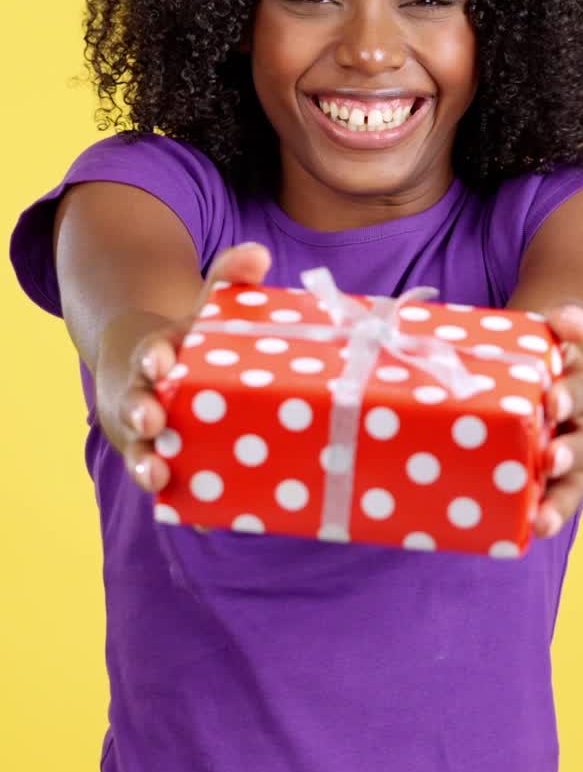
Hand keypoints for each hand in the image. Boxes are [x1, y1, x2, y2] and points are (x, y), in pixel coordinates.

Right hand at [116, 243, 271, 493]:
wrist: (152, 373)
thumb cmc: (190, 343)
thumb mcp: (206, 308)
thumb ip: (229, 279)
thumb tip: (258, 253)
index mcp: (158, 355)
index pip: (151, 350)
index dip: (154, 354)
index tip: (160, 358)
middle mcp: (145, 395)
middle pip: (136, 404)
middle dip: (140, 411)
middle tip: (150, 419)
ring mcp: (148, 433)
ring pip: (141, 450)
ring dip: (147, 461)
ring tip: (157, 474)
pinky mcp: (160, 461)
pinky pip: (169, 484)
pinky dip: (181, 501)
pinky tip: (203, 518)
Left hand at [534, 304, 582, 538]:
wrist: (530, 382)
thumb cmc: (534, 359)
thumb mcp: (545, 334)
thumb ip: (560, 322)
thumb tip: (576, 322)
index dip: (573, 396)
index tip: (553, 401)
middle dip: (572, 454)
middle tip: (550, 459)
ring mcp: (572, 463)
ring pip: (577, 485)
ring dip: (561, 502)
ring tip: (543, 518)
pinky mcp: (552, 486)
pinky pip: (553, 506)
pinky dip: (543, 517)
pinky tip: (525, 531)